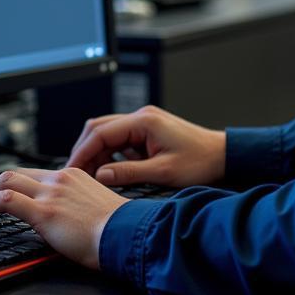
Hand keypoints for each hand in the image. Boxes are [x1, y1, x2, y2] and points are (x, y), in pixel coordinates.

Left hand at [0, 167, 126, 269]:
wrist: (127, 235)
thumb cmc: (118, 230)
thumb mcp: (96, 208)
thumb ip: (78, 206)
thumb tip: (67, 219)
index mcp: (74, 176)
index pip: (36, 173)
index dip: (16, 183)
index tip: (7, 193)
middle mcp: (60, 179)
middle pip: (16, 172)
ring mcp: (50, 193)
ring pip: (6, 180)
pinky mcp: (43, 211)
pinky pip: (4, 201)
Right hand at [66, 105, 225, 188]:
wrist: (223, 155)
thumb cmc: (199, 162)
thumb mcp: (163, 172)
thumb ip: (129, 173)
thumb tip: (100, 176)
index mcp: (143, 122)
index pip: (100, 133)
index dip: (82, 152)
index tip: (72, 170)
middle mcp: (141, 117)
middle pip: (99, 128)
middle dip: (84, 151)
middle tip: (76, 174)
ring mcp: (144, 123)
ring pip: (108, 134)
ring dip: (97, 153)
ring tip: (90, 177)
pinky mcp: (148, 132)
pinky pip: (121, 140)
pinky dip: (111, 154)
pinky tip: (109, 171)